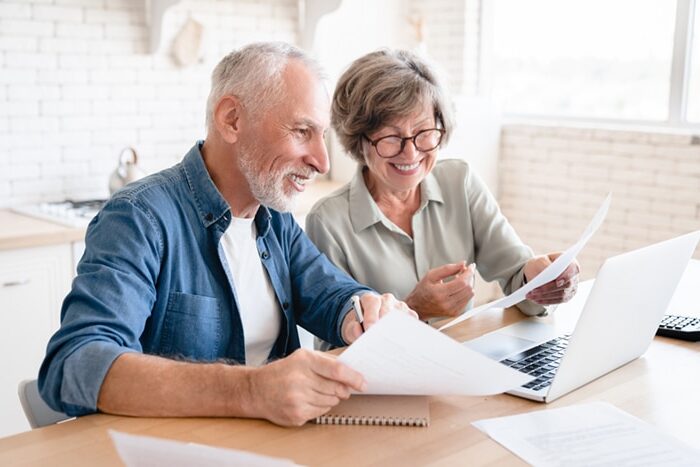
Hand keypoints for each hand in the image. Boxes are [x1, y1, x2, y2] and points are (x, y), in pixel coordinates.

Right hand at [249, 349, 365, 425]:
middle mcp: (300, 379)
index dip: (354, 378)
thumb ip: (327, 361)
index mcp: (304, 360)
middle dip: (342, 389)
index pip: (337, 370)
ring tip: (315, 391)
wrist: (256, 390)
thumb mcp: (303, 357)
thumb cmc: (282, 372)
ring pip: (331, 402)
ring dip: (330, 398)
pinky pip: (321, 412)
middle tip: (339, 387)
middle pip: (336, 388)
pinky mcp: (296, 414)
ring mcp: (297, 399)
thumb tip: (352, 369)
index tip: (362, 383)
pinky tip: (308, 400)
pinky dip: (320, 407)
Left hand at [341, 292, 416, 343]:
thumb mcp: (352, 326)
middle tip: (381, 340)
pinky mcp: (409, 314)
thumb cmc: (361, 324)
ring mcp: (399, 305)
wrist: (371, 321)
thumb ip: (352, 329)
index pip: (372, 303)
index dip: (371, 316)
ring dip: (397, 330)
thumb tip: (359, 332)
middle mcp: (386, 299)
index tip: (369, 329)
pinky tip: (401, 342)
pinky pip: (411, 322)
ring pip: (400, 316)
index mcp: (370, 298)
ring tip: (391, 345)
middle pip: (388, 309)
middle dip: (384, 325)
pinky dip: (407, 332)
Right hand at [405, 262, 475, 319]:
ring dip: (469, 284)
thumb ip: (447, 268)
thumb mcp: (431, 275)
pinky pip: (467, 300)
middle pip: (467, 288)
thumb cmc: (422, 290)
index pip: (462, 282)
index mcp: (439, 293)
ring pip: (470, 294)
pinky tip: (459, 288)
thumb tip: (462, 264)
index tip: (471, 266)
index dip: (469, 273)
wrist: (417, 307)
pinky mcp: (455, 313)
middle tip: (464, 271)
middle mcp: (446, 304)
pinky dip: (466, 292)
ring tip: (461, 279)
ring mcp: (451, 310)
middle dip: (469, 277)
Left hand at [524, 252, 579, 304]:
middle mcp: (574, 277)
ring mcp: (572, 288)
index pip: (573, 270)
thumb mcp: (540, 260)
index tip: (557, 282)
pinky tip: (535, 300)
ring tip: (530, 296)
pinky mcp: (566, 297)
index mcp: (571, 264)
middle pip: (566, 285)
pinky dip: (545, 301)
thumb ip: (544, 265)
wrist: (539, 271)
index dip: (566, 276)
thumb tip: (546, 273)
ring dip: (544, 296)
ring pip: (561, 295)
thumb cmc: (541, 263)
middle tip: (533, 290)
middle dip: (548, 288)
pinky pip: (557, 301)